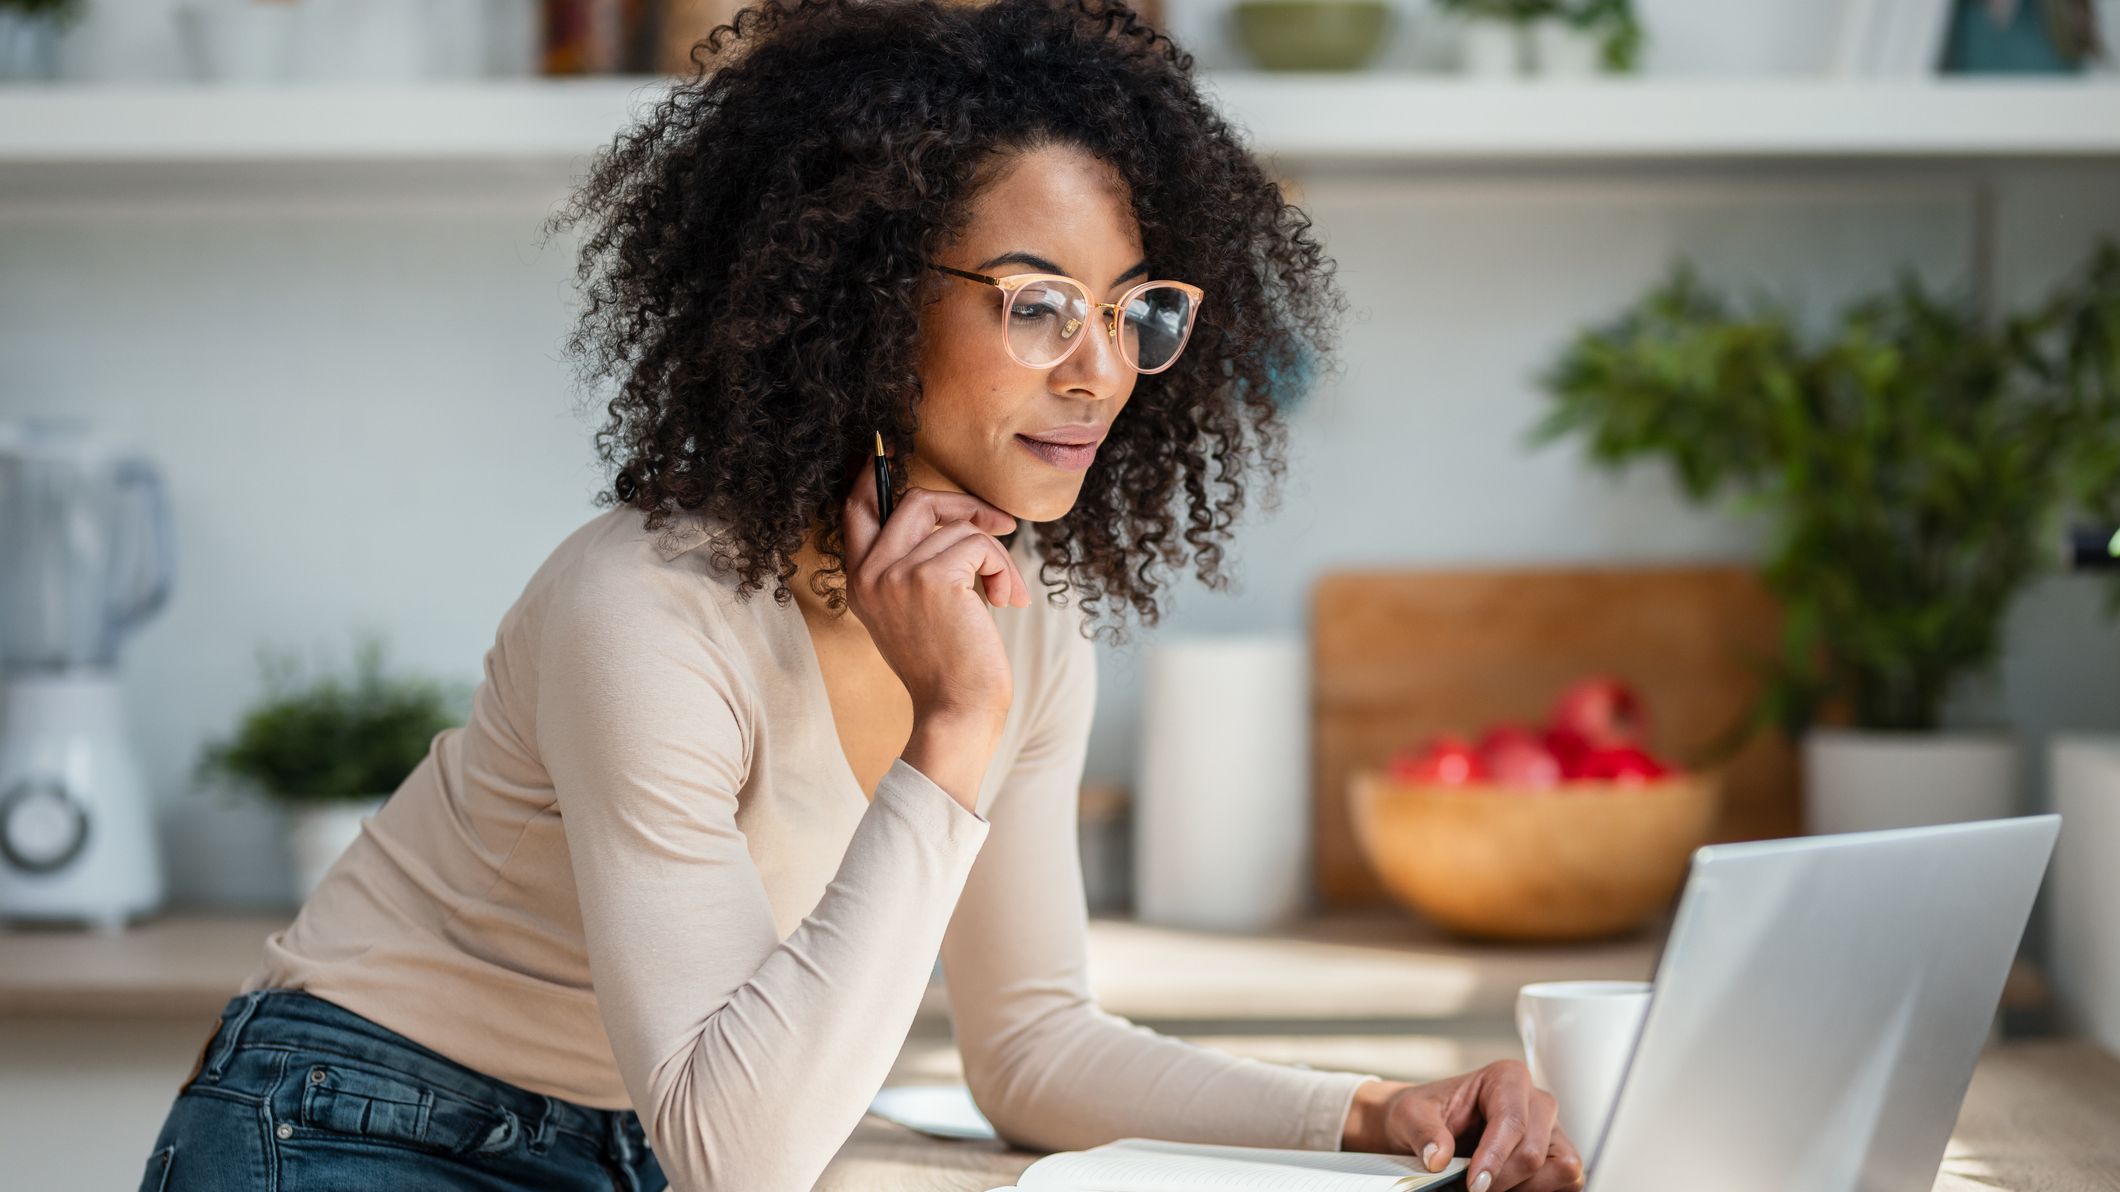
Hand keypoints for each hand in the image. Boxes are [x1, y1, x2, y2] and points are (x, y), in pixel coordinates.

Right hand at [839, 472, 1029, 727]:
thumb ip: (913, 564)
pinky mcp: (932, 578)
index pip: (857, 508)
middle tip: (999, 523)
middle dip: (964, 504)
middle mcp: (869, 573)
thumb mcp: (913, 610)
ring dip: (996, 554)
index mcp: (859, 579)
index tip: (888, 454)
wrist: (956, 710)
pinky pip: (980, 545)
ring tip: (1005, 591)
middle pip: (916, 501)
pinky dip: (1004, 568)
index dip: (875, 475)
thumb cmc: (946, 665)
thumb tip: (949, 516)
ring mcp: (897, 574)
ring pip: (959, 526)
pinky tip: (1006, 601)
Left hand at [1341, 1063, 1583, 1191]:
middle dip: (1502, 1180)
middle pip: (1534, 1152)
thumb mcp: (1410, 1114)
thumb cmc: (1426, 1113)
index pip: (1512, 1122)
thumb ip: (1423, 1131)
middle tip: (1472, 1189)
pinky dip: (1540, 1191)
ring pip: (1560, 1169)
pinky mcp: (1558, 1156)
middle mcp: (1537, 1101)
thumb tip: (1437, 1157)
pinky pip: (1568, 1182)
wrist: (1428, 1126)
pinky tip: (1508, 1189)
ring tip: (1489, 1187)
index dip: (1494, 1159)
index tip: (1473, 1185)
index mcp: (1507, 1077)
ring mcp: (1552, 1130)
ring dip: (1524, 1187)